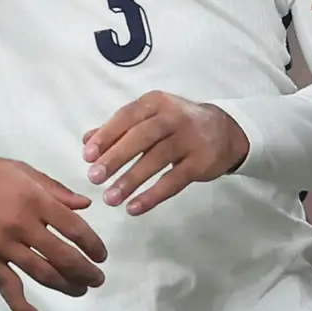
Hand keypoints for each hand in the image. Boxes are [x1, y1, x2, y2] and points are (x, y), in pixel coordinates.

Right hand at [0, 152, 107, 310]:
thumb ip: (53, 188)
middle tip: (97, 279)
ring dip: (66, 286)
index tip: (101, 255)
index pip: (74, 228)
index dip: (93, 245)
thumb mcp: (20, 169)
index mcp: (35, 199)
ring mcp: (2, 245)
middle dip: (85, 272)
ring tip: (80, 291)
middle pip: (63, 256)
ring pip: (42, 273)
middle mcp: (22, 224)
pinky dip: (21, 305)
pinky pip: (7, 286)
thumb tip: (84, 205)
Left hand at [80, 91, 248, 214]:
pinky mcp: (201, 161)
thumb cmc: (178, 125)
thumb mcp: (150, 118)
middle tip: (94, 178)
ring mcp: (189, 138)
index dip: (106, 136)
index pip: (126, 117)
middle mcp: (172, 117)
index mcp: (155, 103)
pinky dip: (153, 195)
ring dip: (131, 180)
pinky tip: (135, 207)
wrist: (225, 131)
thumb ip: (119, 129)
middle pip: (141, 137)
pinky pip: (174, 180)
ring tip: (110, 199)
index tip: (87, 156)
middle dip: (115, 157)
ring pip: (157, 159)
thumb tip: (86, 142)